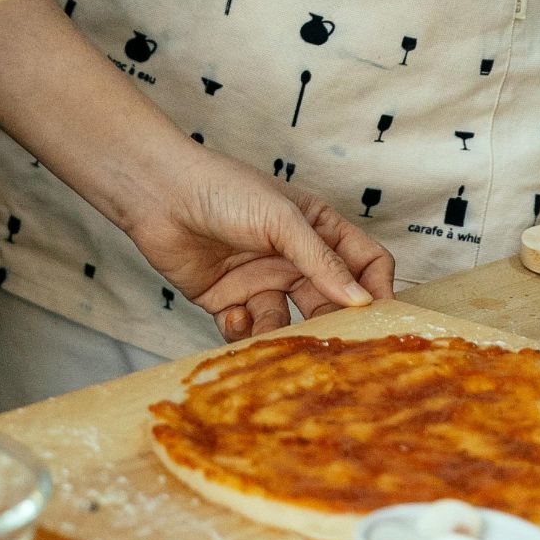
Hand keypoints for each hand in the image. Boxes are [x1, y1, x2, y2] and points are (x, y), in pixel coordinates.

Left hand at [128, 145, 394, 338]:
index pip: (364, 262)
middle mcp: (293, 257)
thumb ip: (322, 261)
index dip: (377, 288)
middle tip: (334, 349)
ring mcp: (261, 280)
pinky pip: (248, 330)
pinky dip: (244, 330)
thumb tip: (362, 301)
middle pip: (330, 301)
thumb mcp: (282, 220)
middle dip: (332, 324)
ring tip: (272, 333)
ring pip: (289, 323)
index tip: (380, 318)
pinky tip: (233, 313)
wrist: (159, 195)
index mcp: (316, 229)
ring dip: (283, 334)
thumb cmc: (224, 190)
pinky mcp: (228, 301)